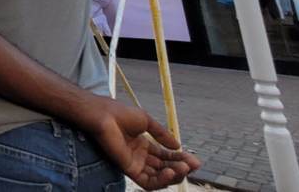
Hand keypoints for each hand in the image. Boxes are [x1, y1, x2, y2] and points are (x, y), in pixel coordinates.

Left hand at [79, 97, 200, 189]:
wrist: (104, 115)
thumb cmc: (120, 114)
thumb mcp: (146, 121)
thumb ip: (161, 135)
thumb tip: (178, 146)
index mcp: (143, 145)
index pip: (166, 157)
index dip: (180, 158)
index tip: (195, 160)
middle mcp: (140, 157)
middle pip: (165, 168)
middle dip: (181, 168)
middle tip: (194, 165)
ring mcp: (135, 164)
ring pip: (158, 178)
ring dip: (174, 175)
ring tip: (184, 169)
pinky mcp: (129, 170)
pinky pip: (147, 183)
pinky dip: (160, 181)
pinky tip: (169, 172)